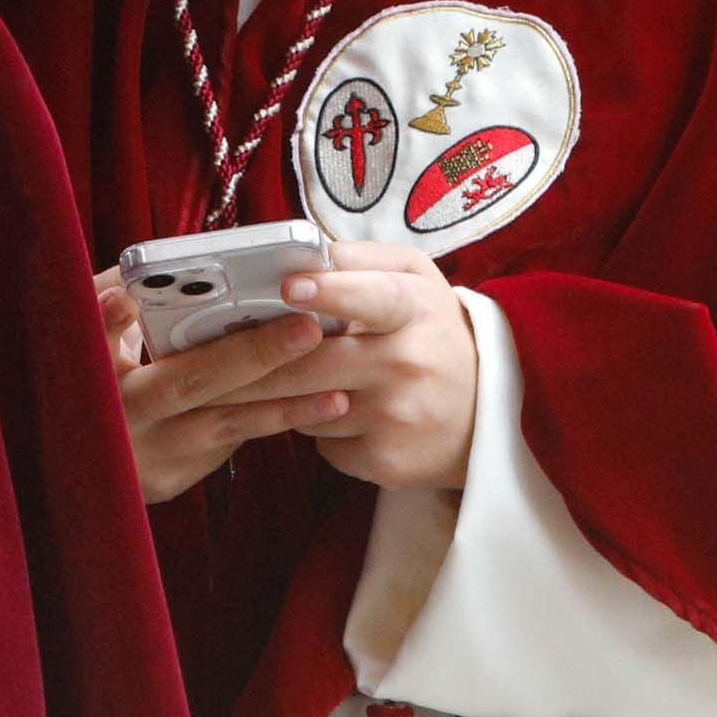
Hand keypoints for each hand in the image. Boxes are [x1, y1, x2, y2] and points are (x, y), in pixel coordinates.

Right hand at [107, 301, 349, 506]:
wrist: (83, 465)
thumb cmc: (94, 377)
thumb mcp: (87, 337)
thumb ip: (112, 296)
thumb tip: (154, 269)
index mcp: (92, 370)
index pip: (96, 338)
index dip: (110, 319)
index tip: (128, 297)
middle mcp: (117, 416)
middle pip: (186, 381)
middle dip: (252, 354)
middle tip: (306, 328)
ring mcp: (146, 454)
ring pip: (223, 425)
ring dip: (284, 404)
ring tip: (336, 388)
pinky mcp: (170, 478)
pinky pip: (228, 444)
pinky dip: (273, 420)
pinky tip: (322, 405)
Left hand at [278, 239, 480, 491]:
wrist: (485, 416)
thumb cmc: (435, 335)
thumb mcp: (415, 280)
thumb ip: (362, 259)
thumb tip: (306, 255)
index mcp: (415, 309)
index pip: (371, 298)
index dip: (329, 292)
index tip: (290, 288)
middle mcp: (409, 363)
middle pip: (315, 361)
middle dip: (264, 358)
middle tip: (231, 351)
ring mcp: (397, 416)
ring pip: (306, 404)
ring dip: (292, 394)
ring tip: (309, 380)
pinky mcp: (384, 460)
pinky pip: (321, 443)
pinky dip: (319, 429)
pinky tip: (342, 416)